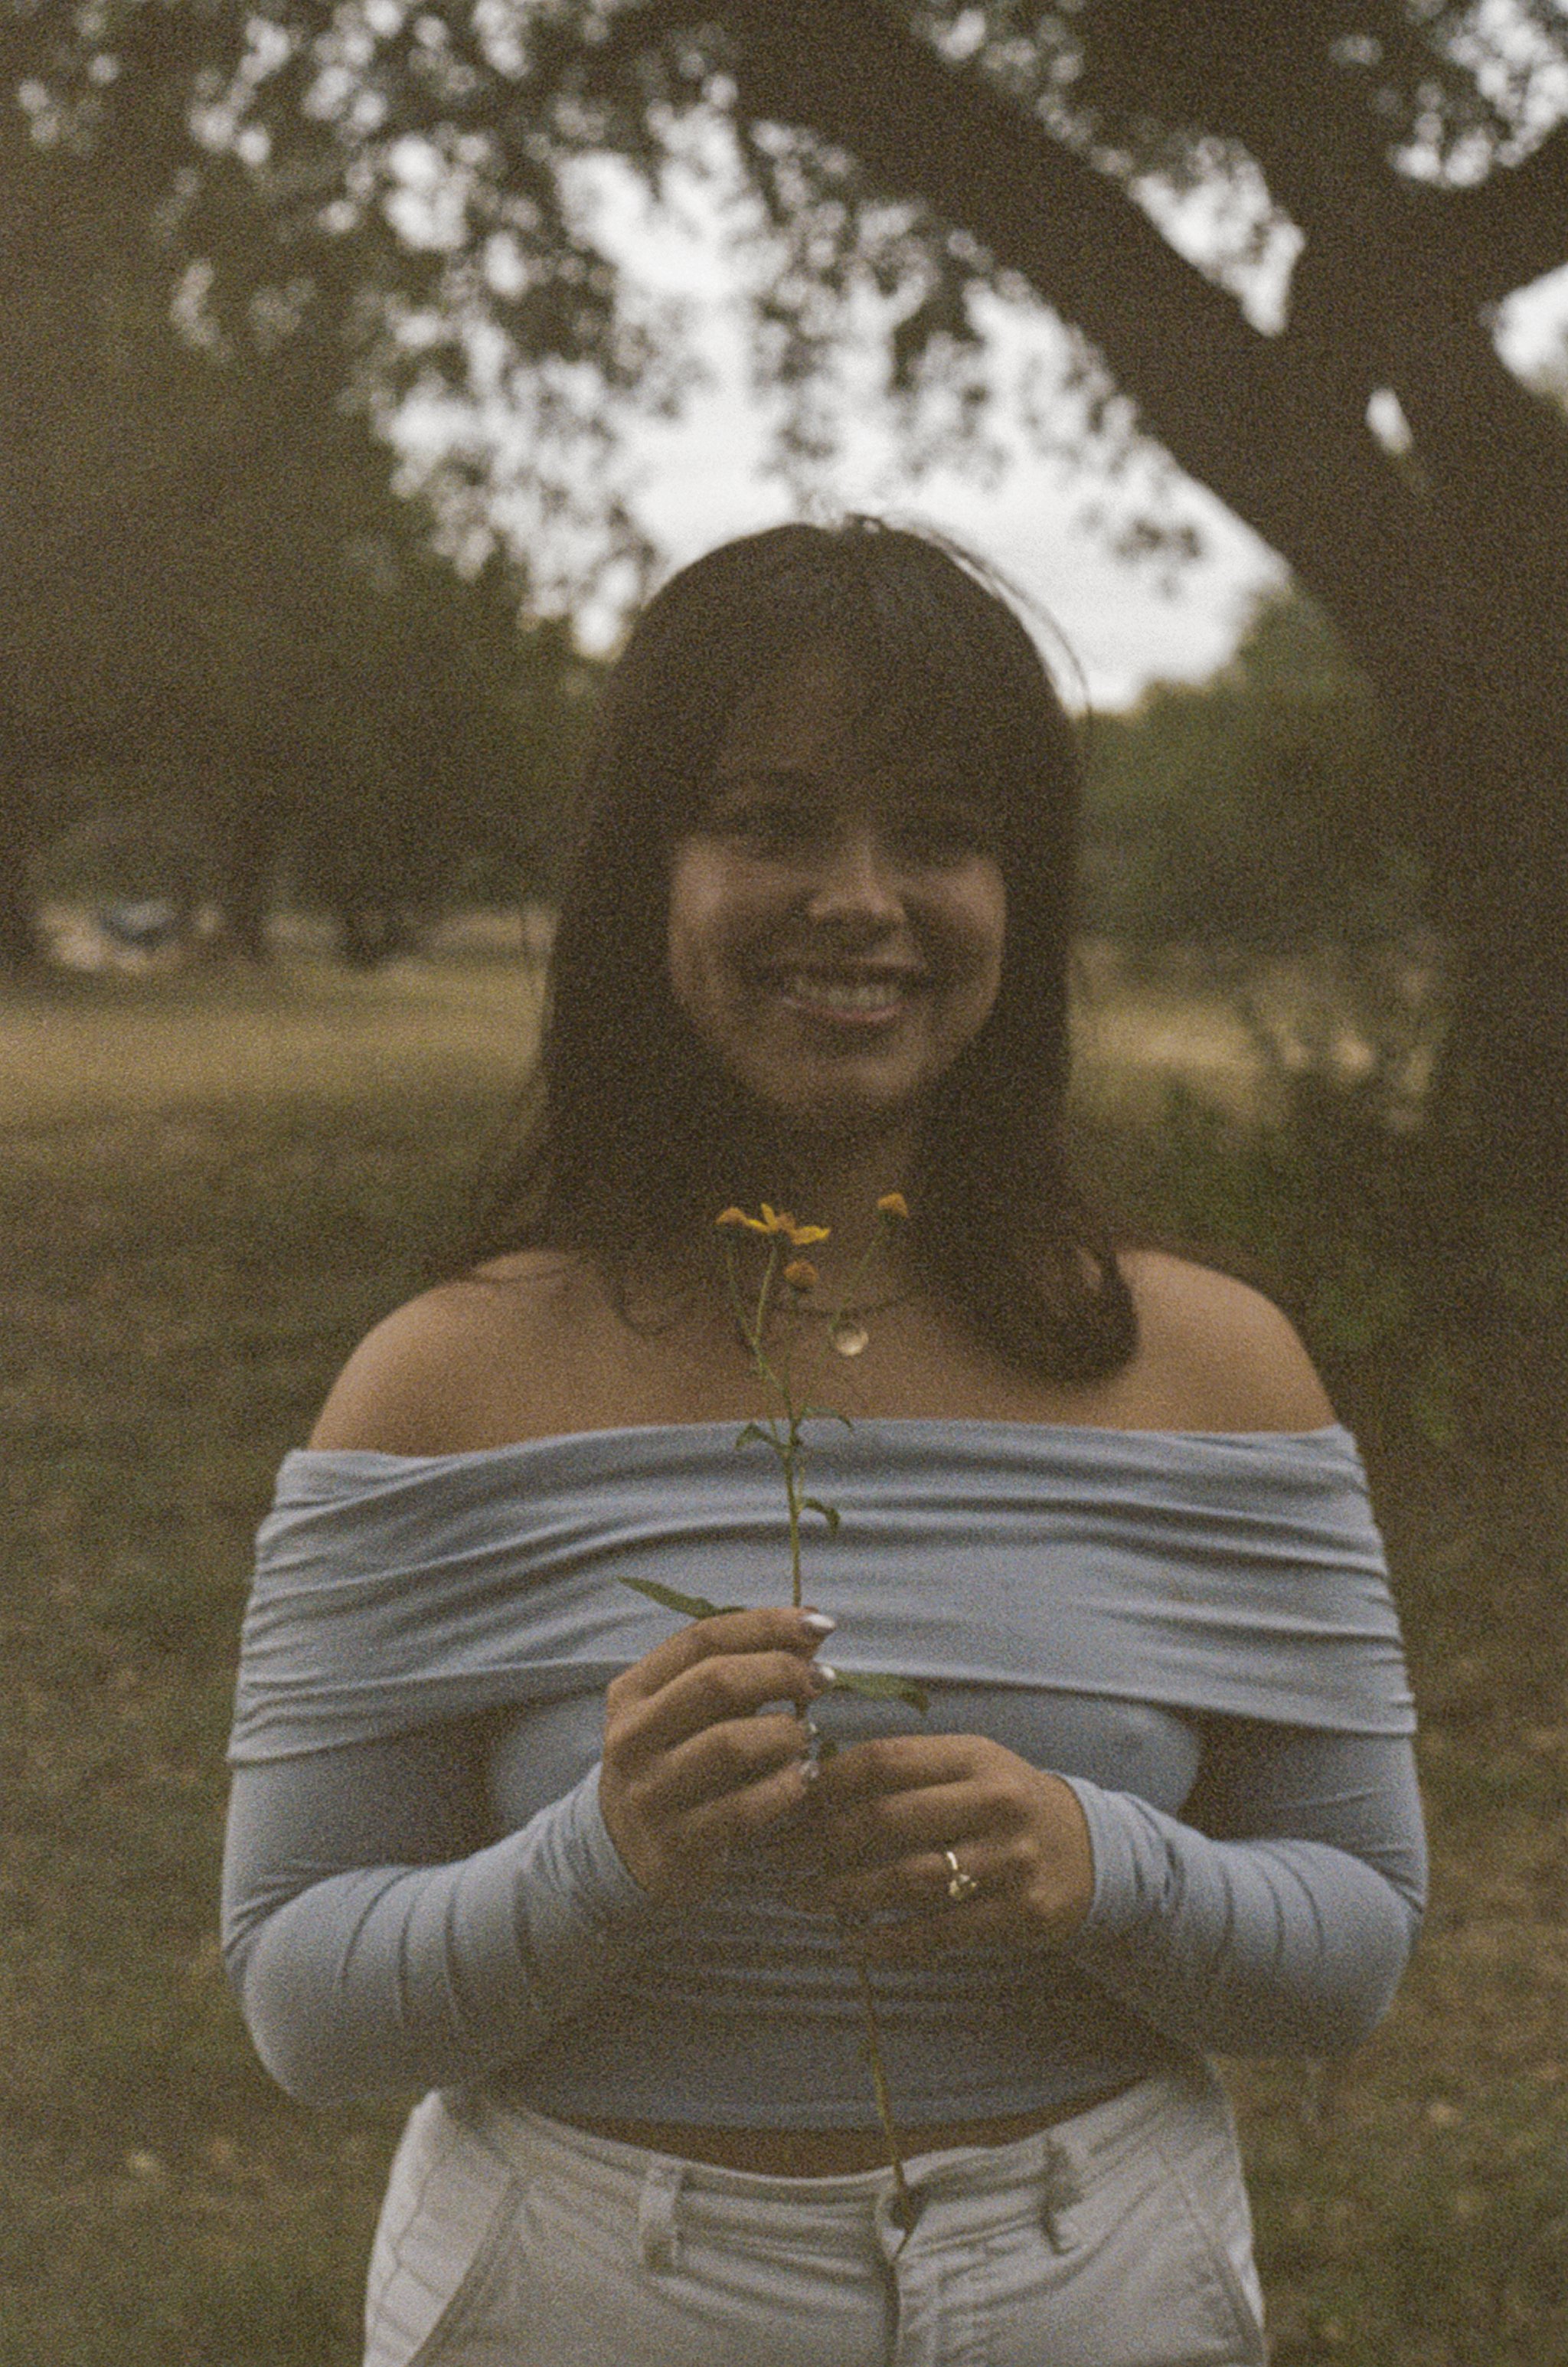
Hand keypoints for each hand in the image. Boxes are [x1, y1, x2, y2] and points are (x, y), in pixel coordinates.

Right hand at [600, 1608, 833, 1901]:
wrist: (625, 1853)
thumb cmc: (674, 1765)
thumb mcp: (687, 1714)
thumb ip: (739, 1674)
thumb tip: (810, 1630)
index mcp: (633, 1692)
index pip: (703, 1638)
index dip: (766, 1624)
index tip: (819, 1624)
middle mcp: (632, 1737)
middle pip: (715, 1682)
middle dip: (780, 1672)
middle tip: (824, 1680)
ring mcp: (649, 1792)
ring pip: (728, 1744)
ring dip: (784, 1731)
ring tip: (809, 1734)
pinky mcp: (674, 1844)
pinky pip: (740, 1809)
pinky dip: (783, 1788)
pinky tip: (805, 1778)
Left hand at [785, 1734, 1094, 1959]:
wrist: (1093, 1851)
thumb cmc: (1006, 1805)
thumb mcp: (970, 1767)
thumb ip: (908, 1770)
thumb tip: (812, 1782)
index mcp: (975, 1756)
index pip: (886, 1760)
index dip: (827, 1781)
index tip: (786, 1799)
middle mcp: (995, 1802)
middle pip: (889, 1819)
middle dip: (820, 1841)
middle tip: (775, 1858)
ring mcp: (1011, 1859)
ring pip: (909, 1878)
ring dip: (844, 1893)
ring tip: (801, 1898)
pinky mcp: (1021, 1912)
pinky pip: (940, 1932)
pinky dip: (888, 1941)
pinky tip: (853, 1944)